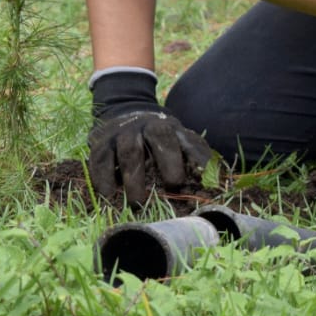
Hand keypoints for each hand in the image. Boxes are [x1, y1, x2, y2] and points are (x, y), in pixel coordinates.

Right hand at [88, 70, 213, 206]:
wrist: (121, 112)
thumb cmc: (157, 138)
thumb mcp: (177, 139)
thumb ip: (194, 156)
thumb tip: (215, 181)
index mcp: (165, 126)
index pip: (177, 137)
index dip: (186, 156)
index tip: (191, 177)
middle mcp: (143, 126)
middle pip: (156, 139)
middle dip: (167, 161)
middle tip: (173, 187)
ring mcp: (121, 134)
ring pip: (128, 152)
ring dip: (134, 178)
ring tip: (138, 203)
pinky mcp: (100, 145)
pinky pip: (99, 161)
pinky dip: (103, 179)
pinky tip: (108, 197)